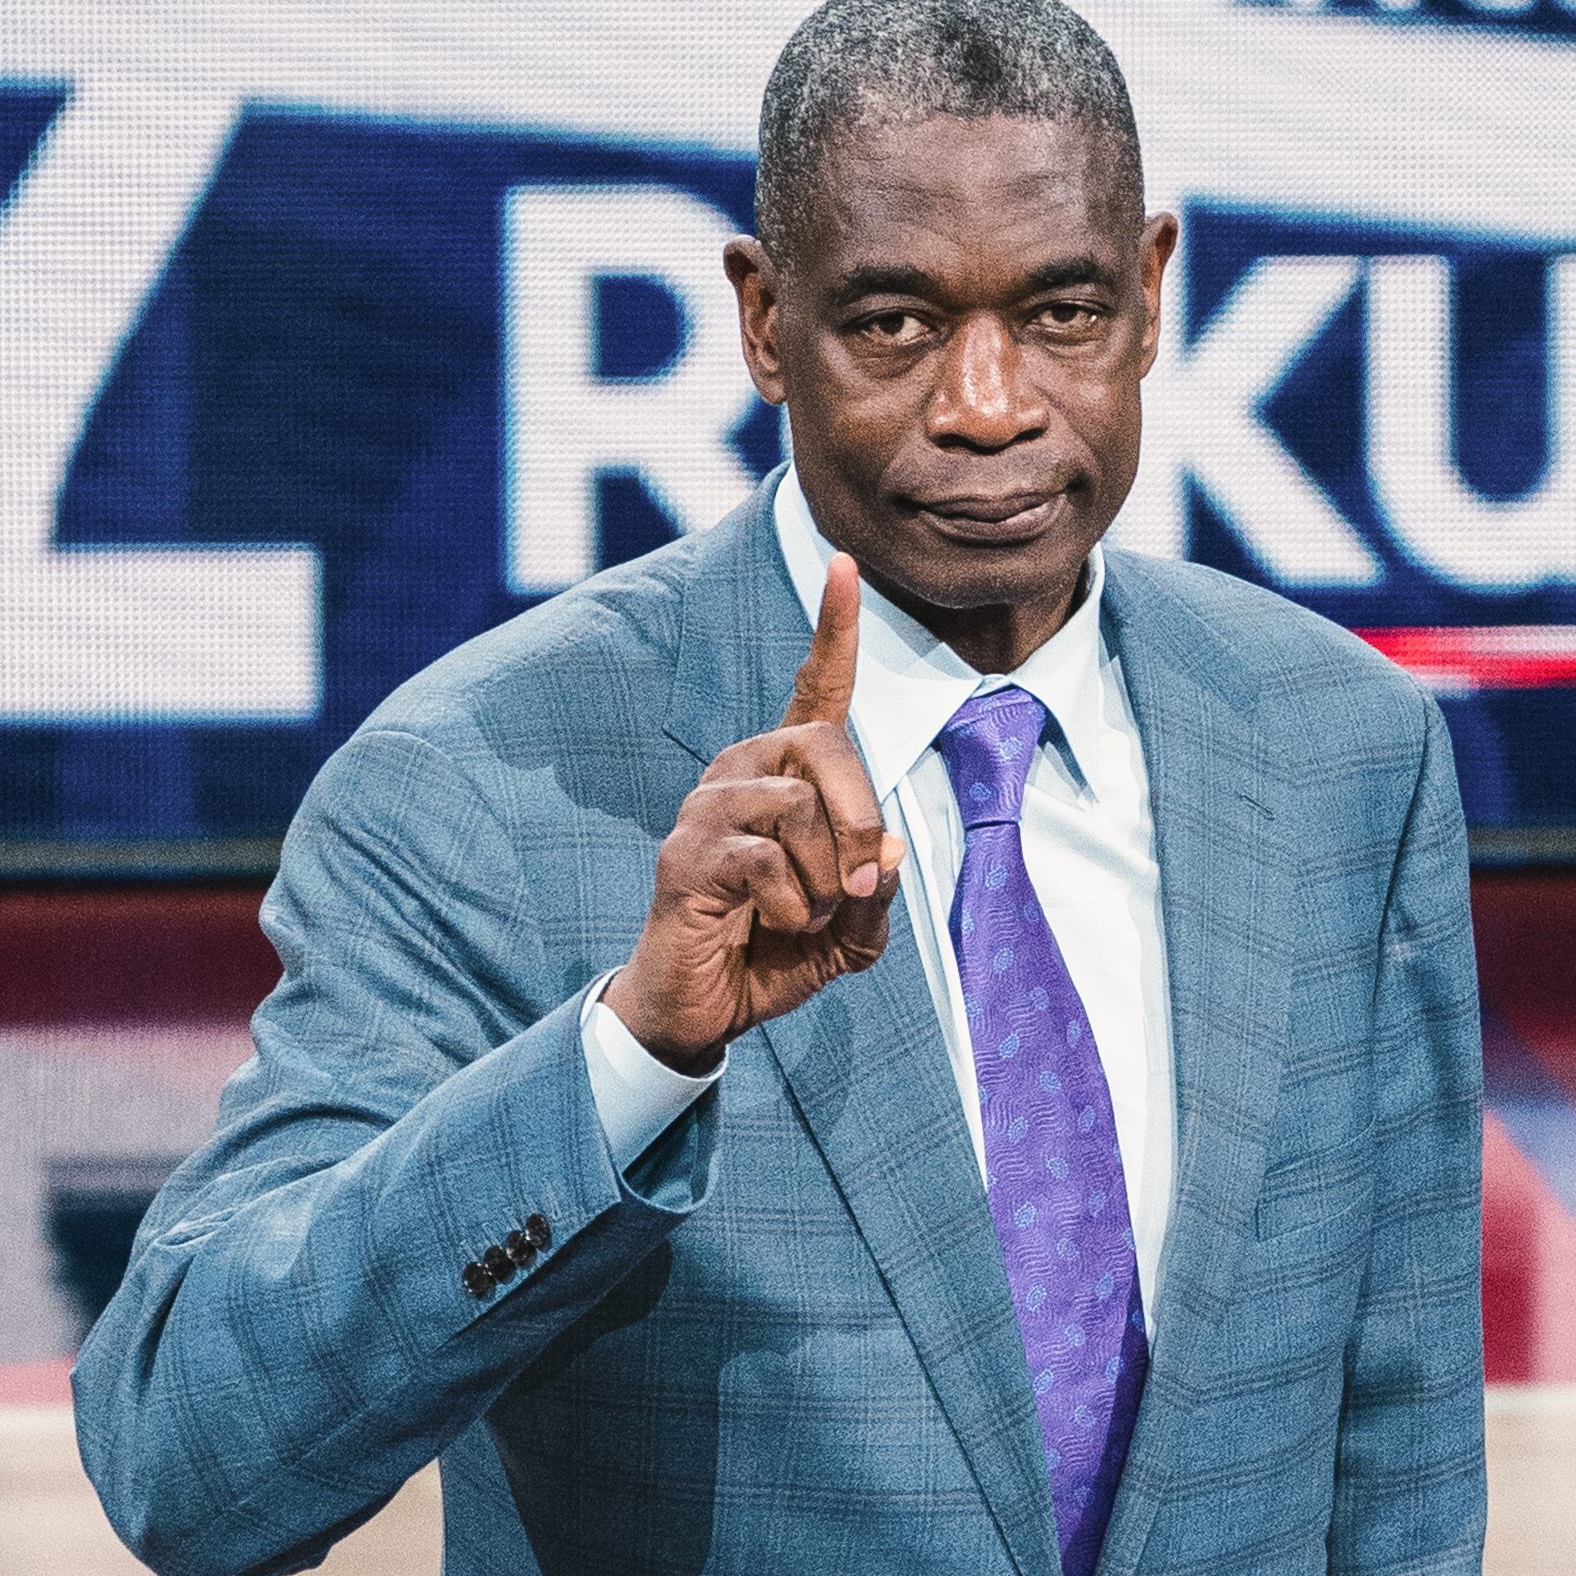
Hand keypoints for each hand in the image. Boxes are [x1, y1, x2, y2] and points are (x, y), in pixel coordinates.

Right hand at [603, 551, 906, 1073]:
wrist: (704, 1010)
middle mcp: (742, 774)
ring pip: (797, 805)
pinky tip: (774, 927)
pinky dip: (792, 905)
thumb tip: (890, 848)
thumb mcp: (850, 933)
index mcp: (786, 777)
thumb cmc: (772, 957)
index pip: (815, 691)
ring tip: (805, 917)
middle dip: (861, 819)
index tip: (844, 565)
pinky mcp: (686, 856)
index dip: (833, 629)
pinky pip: (765, 859)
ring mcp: (707, 810)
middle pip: (824, 748)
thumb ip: (878, 892)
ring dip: (824, 876)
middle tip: (860, 887)